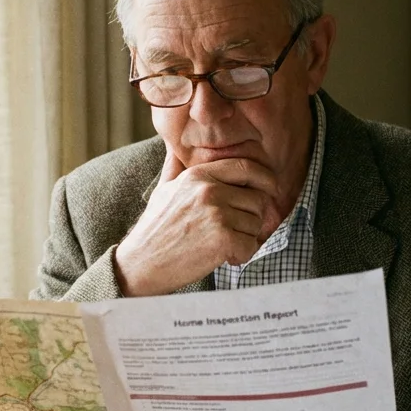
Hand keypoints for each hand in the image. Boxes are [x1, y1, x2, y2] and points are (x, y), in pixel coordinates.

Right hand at [113, 150, 280, 296]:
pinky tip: (224, 258)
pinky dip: (241, 255)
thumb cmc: (154, 229)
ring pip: (256, 223)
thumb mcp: (163, 190)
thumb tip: (174, 145)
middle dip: (252, 217)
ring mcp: (216, 214)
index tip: (270, 189)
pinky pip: (251, 245)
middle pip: (257, 198)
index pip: (246, 167)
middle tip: (234, 230)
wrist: (140, 264)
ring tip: (222, 245)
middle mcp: (209, 190)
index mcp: (198, 175)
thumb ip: (175, 166)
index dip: (265, 178)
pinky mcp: (222, 239)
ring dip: (245, 238)